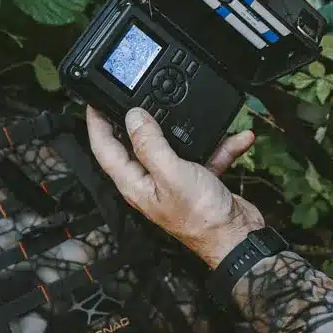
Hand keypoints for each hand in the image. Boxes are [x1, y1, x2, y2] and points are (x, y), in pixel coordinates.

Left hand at [85, 106, 264, 267]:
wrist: (237, 237)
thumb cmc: (202, 217)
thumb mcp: (172, 174)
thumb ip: (150, 145)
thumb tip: (133, 117)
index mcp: (135, 183)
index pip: (105, 150)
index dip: (96, 124)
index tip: (95, 101)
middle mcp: (150, 181)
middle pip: (134, 145)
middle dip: (134, 119)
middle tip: (132, 94)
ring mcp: (174, 180)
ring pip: (171, 146)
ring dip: (184, 129)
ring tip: (185, 107)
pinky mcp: (199, 179)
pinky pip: (205, 154)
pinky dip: (219, 145)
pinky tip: (237, 137)